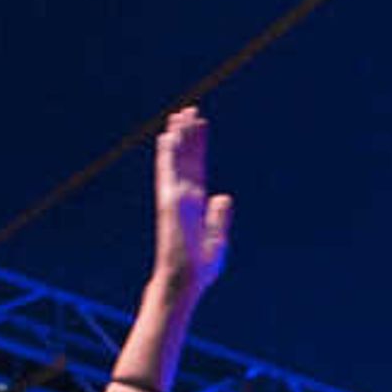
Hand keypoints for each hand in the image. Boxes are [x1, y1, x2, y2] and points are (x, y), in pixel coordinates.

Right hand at [153, 106, 231, 299]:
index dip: (199, 144)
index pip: (198, 166)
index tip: (201, 124)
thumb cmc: (199, 268)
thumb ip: (219, 217)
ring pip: (176, 160)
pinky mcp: (169, 203)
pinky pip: (168, 174)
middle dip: (188, 133)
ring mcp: (175, 198)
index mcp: (197, 204)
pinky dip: (168, 155)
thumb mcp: (217, 239)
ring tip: (180, 114)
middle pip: (186, 158)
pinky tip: (168, 136)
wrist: (186, 282)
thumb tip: (223, 196)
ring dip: (177, 137)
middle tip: (190, 109)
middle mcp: (184, 197)